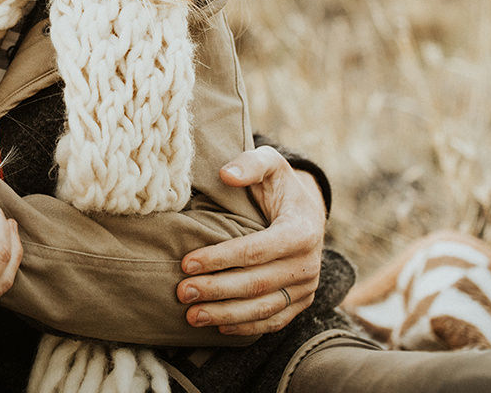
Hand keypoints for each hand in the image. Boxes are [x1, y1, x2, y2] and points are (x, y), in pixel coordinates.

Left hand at [177, 145, 325, 334]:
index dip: (220, 258)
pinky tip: (218, 327)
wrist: (306, 212)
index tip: (187, 263)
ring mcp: (306, 287)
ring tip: (192, 315)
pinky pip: (274, 321)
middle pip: (256, 283)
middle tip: (182, 292)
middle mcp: (308, 263)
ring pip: (264, 308)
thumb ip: (250, 164)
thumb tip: (227, 174)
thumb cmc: (279, 186)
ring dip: (226, 314)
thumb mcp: (270, 163)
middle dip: (216, 290)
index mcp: (302, 230)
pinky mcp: (300, 303)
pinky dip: (246, 327)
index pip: (256, 250)